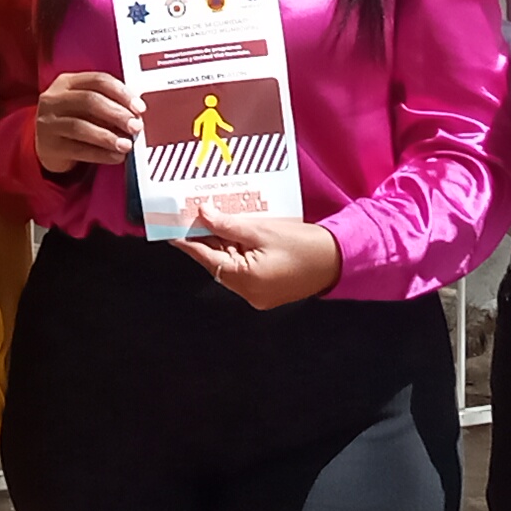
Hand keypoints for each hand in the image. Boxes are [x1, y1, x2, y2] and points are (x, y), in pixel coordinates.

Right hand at [32, 71, 144, 174]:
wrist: (46, 146)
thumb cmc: (73, 120)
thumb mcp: (86, 106)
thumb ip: (108, 104)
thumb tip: (137, 115)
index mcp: (67, 82)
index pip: (98, 80)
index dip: (121, 92)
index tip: (139, 107)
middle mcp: (54, 99)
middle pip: (89, 100)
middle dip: (117, 114)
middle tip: (136, 126)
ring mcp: (48, 122)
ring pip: (80, 126)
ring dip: (107, 136)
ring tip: (126, 145)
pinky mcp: (48, 145)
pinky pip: (77, 150)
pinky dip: (100, 154)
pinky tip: (115, 156)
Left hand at [179, 210, 343, 311]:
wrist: (339, 259)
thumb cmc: (304, 244)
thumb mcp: (262, 230)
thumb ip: (228, 225)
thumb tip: (203, 214)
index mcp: (246, 280)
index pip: (206, 258)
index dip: (187, 241)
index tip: (171, 229)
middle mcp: (249, 293)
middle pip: (216, 264)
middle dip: (205, 240)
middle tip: (192, 217)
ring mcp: (258, 295)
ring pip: (229, 267)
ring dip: (221, 245)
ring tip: (212, 220)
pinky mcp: (267, 291)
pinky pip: (243, 271)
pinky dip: (237, 253)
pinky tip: (234, 234)